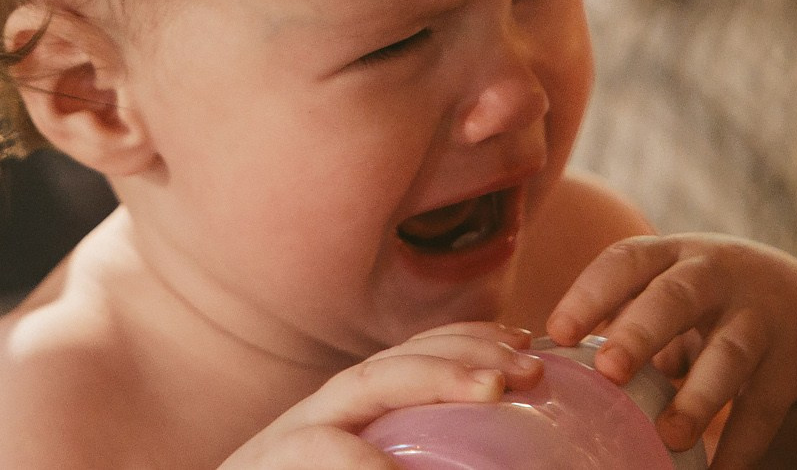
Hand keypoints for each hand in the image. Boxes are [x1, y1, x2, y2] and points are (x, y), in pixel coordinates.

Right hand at [218, 323, 547, 469]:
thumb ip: (412, 455)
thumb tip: (488, 463)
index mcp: (345, 418)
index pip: (404, 358)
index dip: (464, 340)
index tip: (525, 341)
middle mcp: (317, 416)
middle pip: (391, 362)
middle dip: (462, 352)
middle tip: (528, 366)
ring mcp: (286, 440)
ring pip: (359, 388)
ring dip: (429, 378)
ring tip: (489, 388)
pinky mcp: (267, 468)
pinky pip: (316, 451)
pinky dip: (360, 458)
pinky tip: (398, 469)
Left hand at [547, 236, 796, 469]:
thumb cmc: (705, 295)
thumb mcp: (667, 281)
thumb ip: (618, 309)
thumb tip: (541, 357)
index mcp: (672, 253)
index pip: (626, 261)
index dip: (591, 293)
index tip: (557, 331)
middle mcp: (715, 276)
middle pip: (676, 298)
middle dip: (641, 332)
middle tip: (608, 371)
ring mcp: (757, 318)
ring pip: (729, 353)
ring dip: (698, 396)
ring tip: (668, 436)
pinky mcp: (788, 365)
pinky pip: (764, 407)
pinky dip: (742, 444)